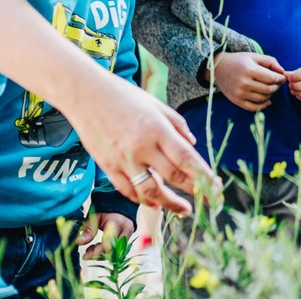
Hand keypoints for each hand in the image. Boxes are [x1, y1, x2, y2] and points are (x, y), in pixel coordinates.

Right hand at [70, 76, 214, 215]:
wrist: (84, 93)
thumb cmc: (123, 95)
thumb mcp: (155, 103)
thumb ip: (176, 124)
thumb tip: (192, 144)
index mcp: (158, 128)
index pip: (187, 158)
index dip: (204, 176)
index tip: (216, 189)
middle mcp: (142, 146)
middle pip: (173, 177)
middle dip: (194, 192)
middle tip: (207, 202)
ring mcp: (123, 158)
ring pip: (150, 191)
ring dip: (169, 203)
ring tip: (183, 208)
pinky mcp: (107, 165)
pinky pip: (127, 189)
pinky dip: (142, 199)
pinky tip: (154, 203)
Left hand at [78, 212, 134, 259]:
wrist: (119, 201)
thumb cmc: (105, 209)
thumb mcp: (95, 217)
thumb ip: (89, 231)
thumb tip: (78, 243)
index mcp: (117, 223)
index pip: (108, 243)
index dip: (97, 252)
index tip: (85, 256)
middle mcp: (126, 230)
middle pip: (113, 250)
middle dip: (99, 255)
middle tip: (86, 254)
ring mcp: (128, 234)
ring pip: (116, 251)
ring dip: (102, 254)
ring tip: (90, 249)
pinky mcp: (127, 238)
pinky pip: (117, 249)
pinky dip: (107, 250)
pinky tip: (98, 247)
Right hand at [210, 51, 285, 110]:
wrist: (217, 68)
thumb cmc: (238, 61)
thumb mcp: (254, 56)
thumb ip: (270, 62)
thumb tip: (283, 72)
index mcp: (249, 70)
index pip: (271, 78)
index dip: (280, 79)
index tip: (282, 78)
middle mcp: (244, 83)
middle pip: (268, 89)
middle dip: (276, 87)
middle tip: (277, 83)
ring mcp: (240, 93)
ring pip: (263, 99)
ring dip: (271, 95)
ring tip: (270, 89)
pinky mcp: (236, 101)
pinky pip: (254, 108)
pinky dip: (263, 106)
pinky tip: (267, 101)